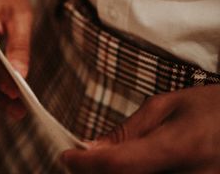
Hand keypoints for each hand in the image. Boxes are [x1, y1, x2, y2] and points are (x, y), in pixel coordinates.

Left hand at [62, 85, 219, 172]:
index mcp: (181, 147)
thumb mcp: (168, 106)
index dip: (85, 163)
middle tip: (86, 159)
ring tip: (112, 159)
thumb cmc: (212, 108)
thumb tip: (92, 148)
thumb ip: (130, 131)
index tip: (67, 156)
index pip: (119, 165)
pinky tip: (136, 168)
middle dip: (99, 172)